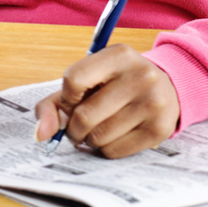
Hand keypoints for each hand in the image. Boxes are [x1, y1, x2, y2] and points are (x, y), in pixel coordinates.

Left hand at [33, 44, 178, 158]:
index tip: (71, 102)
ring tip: (97, 129)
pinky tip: (114, 135)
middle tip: (79, 125)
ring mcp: (152, 103)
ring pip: (98, 137)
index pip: (73, 80)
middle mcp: (140, 76)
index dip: (65, 99)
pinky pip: (115, 151)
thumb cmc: (117, 84)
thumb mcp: (89, 78)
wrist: (167, 87)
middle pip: (84, 115)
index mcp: (118, 55)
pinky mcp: (159, 129)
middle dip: (73, 127)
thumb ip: (54, 102)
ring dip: (89, 140)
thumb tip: (40, 134)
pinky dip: (106, 149)